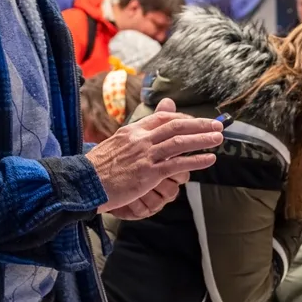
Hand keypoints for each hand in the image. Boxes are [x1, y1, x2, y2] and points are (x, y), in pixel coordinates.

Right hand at [87, 98, 222, 213]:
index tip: (198, 122)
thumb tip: (142, 136)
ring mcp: (145, 156)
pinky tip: (209, 159)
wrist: (83, 183)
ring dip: (202, 139)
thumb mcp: (117, 145)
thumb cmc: (99, 168)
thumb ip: (136, 135)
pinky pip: (177, 164)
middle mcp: (140, 139)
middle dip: (199, 124)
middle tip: (217, 125)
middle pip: (176, 126)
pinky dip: (196, 160)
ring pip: (179, 142)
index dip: (184, 118)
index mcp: (132, 131)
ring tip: (218, 139)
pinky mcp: (148, 174)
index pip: (163, 118)